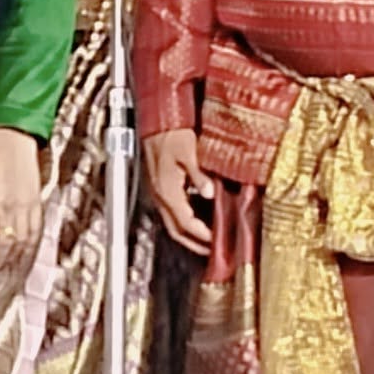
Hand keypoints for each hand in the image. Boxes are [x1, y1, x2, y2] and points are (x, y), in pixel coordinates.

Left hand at [0, 127, 41, 262]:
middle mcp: (8, 208)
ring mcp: (25, 207)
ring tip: (11, 266)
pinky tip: (27, 251)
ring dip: (17, 257)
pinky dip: (31, 244)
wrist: (14, 144)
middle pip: (5, 245)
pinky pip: (36, 230)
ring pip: (23, 242)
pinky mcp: (37, 203)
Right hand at [144, 128, 213, 255]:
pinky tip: (197, 219)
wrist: (157, 122)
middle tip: (212, 252)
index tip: (216, 243)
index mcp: (167, 190)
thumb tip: (210, 193)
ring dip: (188, 235)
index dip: (201, 235)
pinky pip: (170, 213)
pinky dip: (184, 222)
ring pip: (171, 224)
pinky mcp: (159, 188)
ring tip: (207, 240)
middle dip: (193, 244)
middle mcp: (160, 195)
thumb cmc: (172, 134)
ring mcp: (157, 193)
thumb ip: (198, 175)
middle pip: (175, 231)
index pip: (185, 223)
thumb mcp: (189, 152)